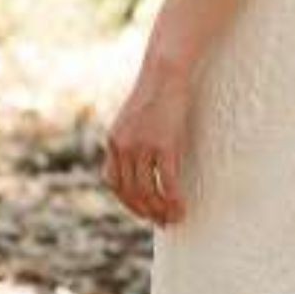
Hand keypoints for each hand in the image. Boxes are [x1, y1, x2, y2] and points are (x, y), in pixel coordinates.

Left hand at [102, 63, 190, 227]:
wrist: (165, 71)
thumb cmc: (156, 92)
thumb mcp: (135, 118)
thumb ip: (133, 139)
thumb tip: (144, 161)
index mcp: (113, 141)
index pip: (113, 182)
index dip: (127, 201)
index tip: (142, 210)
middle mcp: (122, 147)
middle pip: (130, 192)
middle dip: (145, 211)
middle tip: (162, 222)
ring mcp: (141, 147)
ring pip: (147, 192)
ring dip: (160, 210)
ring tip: (174, 218)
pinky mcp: (162, 145)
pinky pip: (166, 182)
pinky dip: (173, 199)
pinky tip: (181, 206)